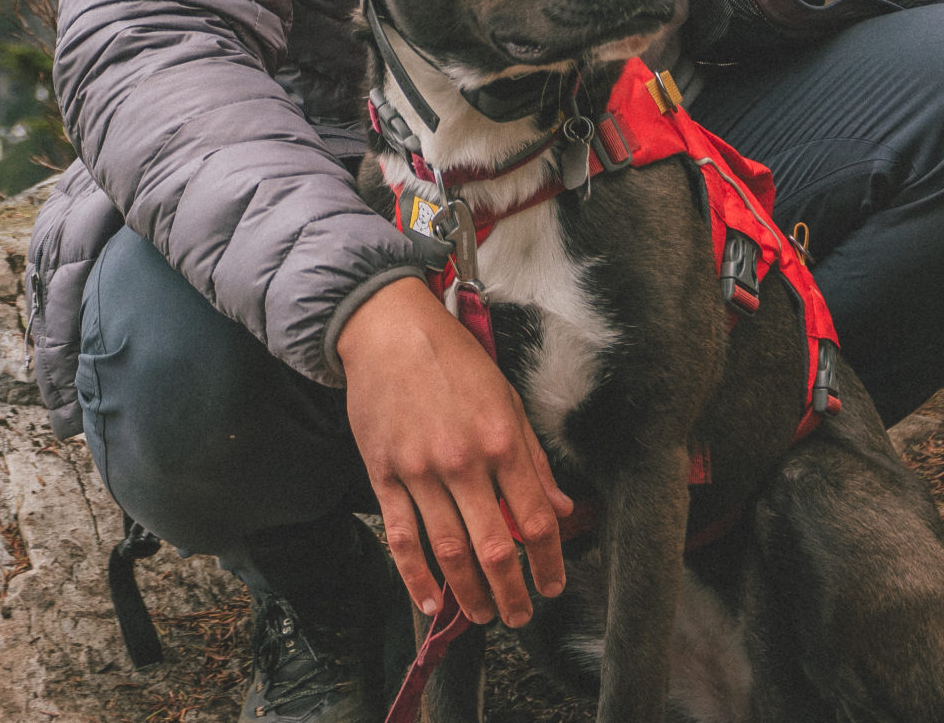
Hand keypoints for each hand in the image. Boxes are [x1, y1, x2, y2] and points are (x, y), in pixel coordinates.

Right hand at [336, 276, 572, 627]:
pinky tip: (431, 601)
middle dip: (512, 594)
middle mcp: (462, 461)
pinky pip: (401, 537)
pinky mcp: (383, 474)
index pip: (535, 520)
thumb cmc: (451, 358)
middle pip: (493, 549)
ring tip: (483, 615)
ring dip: (470, 595)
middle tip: (519, 616)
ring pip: (449, 552)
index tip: (553, 585)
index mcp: (501, 439)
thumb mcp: (506, 397)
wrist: (388, 327)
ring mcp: (419, 471)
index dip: (549, 563)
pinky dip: (415, 578)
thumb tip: (560, 506)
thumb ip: (533, 456)